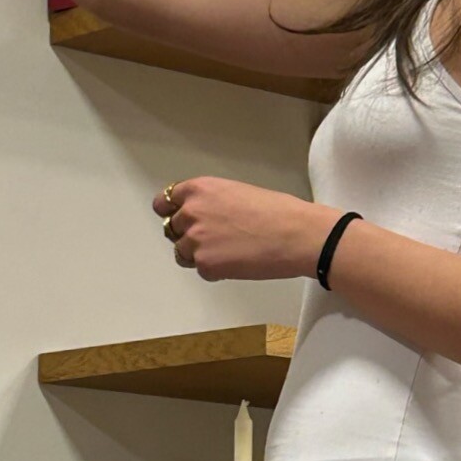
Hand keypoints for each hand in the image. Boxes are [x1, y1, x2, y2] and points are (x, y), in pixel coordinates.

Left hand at [153, 177, 337, 282]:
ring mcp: (195, 241)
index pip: (164, 202)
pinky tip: (238, 262)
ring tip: (229, 252)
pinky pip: (201, 270)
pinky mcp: (205, 265)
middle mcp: (191, 212)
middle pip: (172, 229)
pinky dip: (215, 270)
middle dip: (189, 234)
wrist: (296, 234)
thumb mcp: (237, 192)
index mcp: (199, 189)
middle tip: (216, 239)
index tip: (178, 219)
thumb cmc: (278, 212)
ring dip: (199, 254)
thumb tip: (206, 216)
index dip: (172, 212)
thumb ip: (212, 202)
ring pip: (182, 253)